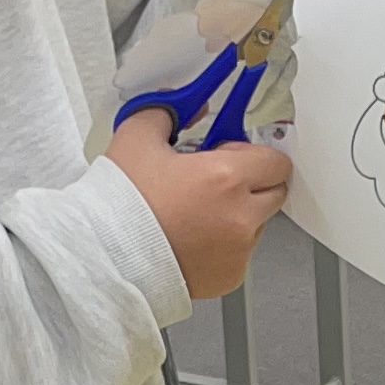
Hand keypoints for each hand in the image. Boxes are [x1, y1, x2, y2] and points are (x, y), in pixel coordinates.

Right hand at [111, 103, 294, 298]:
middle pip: (275, 192)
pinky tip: (192, 239)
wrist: (107, 260)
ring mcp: (238, 251)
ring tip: (196, 214)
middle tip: (214, 182)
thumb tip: (183, 107)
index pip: (276, 162)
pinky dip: (224, 246)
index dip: (254, 154)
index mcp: (227, 178)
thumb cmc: (120, 207)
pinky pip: (240, 254)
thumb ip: (165, 113)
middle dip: (252, 183)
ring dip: (239, 215)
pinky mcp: (230, 277)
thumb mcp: (135, 139)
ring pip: (258, 224)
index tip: (231, 155)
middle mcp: (241, 217)